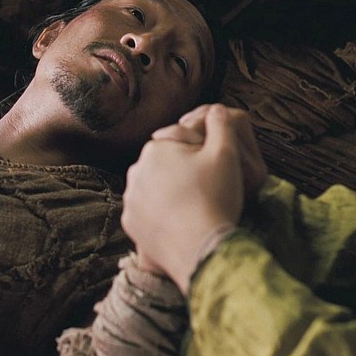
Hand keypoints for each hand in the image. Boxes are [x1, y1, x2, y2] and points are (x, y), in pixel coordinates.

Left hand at [121, 104, 266, 293]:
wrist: (201, 247)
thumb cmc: (215, 196)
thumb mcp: (226, 153)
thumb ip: (221, 124)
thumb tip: (216, 108)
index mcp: (154, 149)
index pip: (179, 146)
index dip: (201, 157)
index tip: (214, 173)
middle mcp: (135, 172)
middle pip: (165, 168)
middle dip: (183, 175)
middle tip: (207, 193)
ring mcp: (130, 200)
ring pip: (155, 192)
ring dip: (171, 196)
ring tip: (194, 210)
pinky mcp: (130, 225)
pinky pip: (147, 216)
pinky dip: (161, 218)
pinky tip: (180, 225)